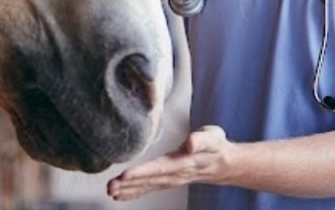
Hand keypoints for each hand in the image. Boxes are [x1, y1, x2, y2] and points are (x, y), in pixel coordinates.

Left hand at [106, 125, 230, 201]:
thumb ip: (202, 140)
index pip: (160, 168)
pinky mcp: (167, 181)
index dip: (143, 172)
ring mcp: (171, 180)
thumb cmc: (216, 147)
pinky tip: (120, 196)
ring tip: (110, 192)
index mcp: (183, 162)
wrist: (224, 164)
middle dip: (129, 184)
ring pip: (147, 186)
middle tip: (110, 187)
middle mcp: (175, 174)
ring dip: (128, 190)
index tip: (126, 175)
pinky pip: (149, 189)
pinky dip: (134, 193)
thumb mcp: (213, 138)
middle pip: (149, 180)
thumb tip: (191, 143)